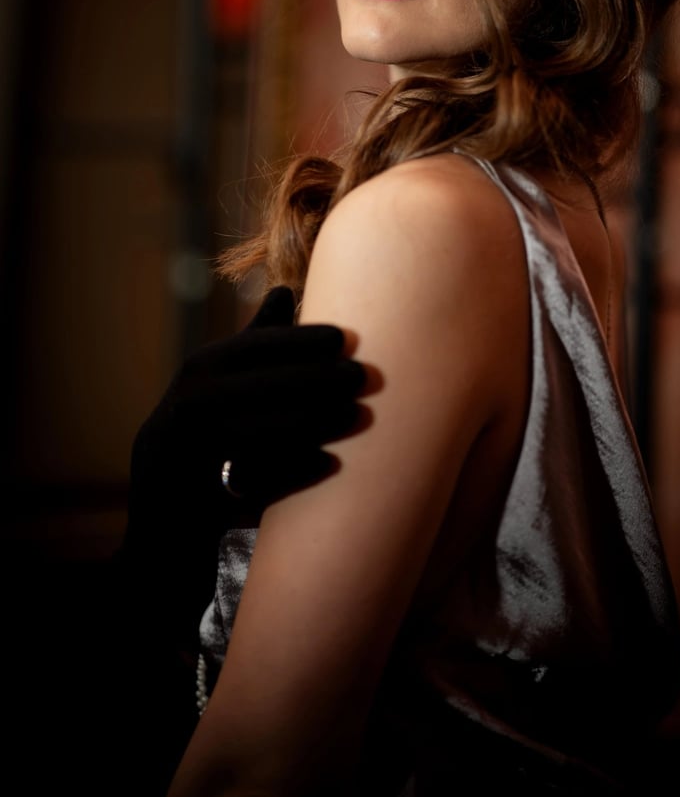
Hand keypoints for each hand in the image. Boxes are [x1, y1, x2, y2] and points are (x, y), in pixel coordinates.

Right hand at [117, 285, 365, 654]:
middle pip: (252, 387)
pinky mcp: (189, 505)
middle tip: (362, 376)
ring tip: (355, 415)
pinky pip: (245, 484)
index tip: (344, 338)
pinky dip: (288, 472)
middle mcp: (181, 411)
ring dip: (308, 421)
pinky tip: (330, 464)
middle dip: (312, 378)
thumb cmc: (207, 451)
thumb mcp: (220, 393)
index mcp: (195, 376)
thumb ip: (252, 348)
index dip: (296, 341)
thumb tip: (287, 290)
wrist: (161, 543)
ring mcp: (180, 458)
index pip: (248, 349)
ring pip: (251, 432)